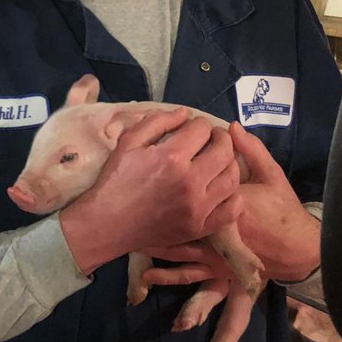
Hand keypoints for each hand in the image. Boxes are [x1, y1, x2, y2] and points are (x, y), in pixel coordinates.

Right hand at [59, 110, 243, 274]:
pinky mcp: (200, 227)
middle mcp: (190, 182)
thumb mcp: (129, 142)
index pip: (202, 129)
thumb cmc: (115, 180)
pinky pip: (232, 209)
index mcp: (171, 157)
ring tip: (218, 162)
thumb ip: (157, 122)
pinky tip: (221, 188)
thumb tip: (185, 113)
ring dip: (229, 164)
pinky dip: (233, 196)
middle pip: (224, 151)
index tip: (193, 129)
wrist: (107, 224)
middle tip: (212, 140)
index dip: (198, 124)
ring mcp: (198, 207)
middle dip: (220, 139)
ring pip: (233, 178)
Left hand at [141, 122, 320, 286]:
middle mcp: (208, 224)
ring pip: (170, 244)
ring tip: (139, 217)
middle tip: (159, 184)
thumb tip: (232, 127)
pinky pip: (181, 272)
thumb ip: (253, 151)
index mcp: (218, 197)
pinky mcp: (210, 269)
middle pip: (174, 209)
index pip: (191, 182)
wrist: (296, 252)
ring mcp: (208, 251)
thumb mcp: (272, 176)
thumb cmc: (284, 211)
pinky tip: (142, 272)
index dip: (180, 173)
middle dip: (161, 195)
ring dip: (151, 233)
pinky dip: (162, 274)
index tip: (176, 159)